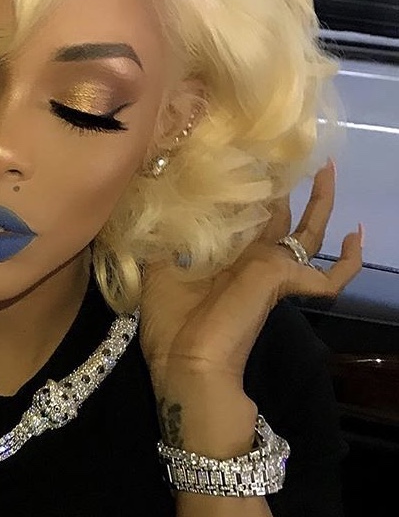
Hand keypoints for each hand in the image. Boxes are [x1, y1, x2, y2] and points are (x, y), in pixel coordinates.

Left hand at [139, 160, 361, 403]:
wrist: (188, 364)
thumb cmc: (171, 322)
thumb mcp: (159, 270)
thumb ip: (167, 238)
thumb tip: (167, 205)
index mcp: (222, 255)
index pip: (242, 216)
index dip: (248, 190)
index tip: (246, 157)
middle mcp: (250, 258)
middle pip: (278, 216)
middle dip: (285, 186)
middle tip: (291, 153)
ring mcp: (271, 270)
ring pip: (307, 233)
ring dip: (319, 201)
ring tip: (326, 169)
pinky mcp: (284, 283)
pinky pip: (329, 277)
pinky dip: (349, 261)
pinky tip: (358, 233)